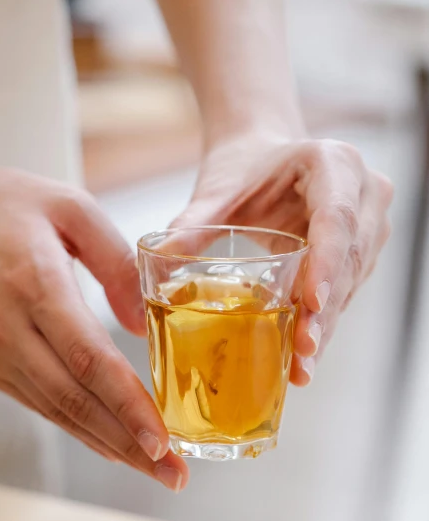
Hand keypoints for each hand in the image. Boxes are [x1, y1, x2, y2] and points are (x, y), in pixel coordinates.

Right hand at [0, 156, 187, 490]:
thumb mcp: (68, 207)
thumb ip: (116, 260)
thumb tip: (143, 324)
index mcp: (34, 285)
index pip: (90, 361)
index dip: (128, 407)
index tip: (163, 441)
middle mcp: (8, 330)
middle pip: (77, 402)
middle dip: (130, 446)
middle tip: (174, 475)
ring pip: (58, 413)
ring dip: (108, 445)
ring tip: (152, 468)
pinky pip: (39, 404)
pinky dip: (78, 428)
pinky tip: (108, 442)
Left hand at [172, 134, 392, 384]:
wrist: (264, 154)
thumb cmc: (245, 167)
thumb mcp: (219, 191)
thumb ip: (192, 223)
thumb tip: (153, 259)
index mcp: (333, 164)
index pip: (337, 219)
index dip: (327, 263)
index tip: (311, 303)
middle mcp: (363, 193)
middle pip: (349, 260)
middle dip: (325, 312)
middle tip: (302, 352)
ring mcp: (368, 225)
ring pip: (351, 283)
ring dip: (325, 327)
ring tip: (300, 366)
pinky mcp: (360, 253)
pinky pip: (345, 291)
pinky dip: (321, 323)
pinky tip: (301, 357)